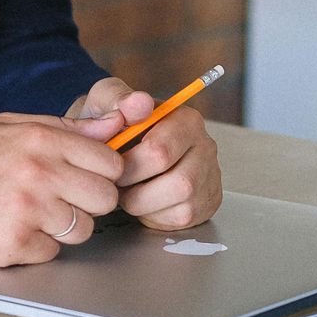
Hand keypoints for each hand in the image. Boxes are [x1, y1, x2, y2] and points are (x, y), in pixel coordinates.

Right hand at [0, 112, 124, 266]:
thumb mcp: (5, 127)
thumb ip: (63, 127)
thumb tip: (113, 126)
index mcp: (39, 138)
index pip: (110, 162)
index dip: (102, 173)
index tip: (86, 177)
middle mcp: (38, 171)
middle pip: (105, 198)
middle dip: (88, 202)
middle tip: (60, 200)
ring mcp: (28, 210)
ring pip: (83, 229)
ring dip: (62, 228)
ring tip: (29, 215)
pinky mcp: (15, 244)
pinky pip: (53, 252)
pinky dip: (36, 247)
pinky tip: (9, 230)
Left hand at [69, 76, 222, 230]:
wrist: (117, 147)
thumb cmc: (113, 125)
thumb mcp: (106, 101)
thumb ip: (116, 98)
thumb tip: (139, 103)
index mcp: (185, 119)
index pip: (161, 151)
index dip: (128, 166)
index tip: (110, 164)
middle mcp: (205, 146)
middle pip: (179, 182)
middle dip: (138, 188)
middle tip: (116, 183)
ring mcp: (209, 176)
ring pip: (182, 204)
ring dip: (144, 204)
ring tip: (127, 191)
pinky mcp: (206, 201)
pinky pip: (182, 219)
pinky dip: (155, 215)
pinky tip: (143, 200)